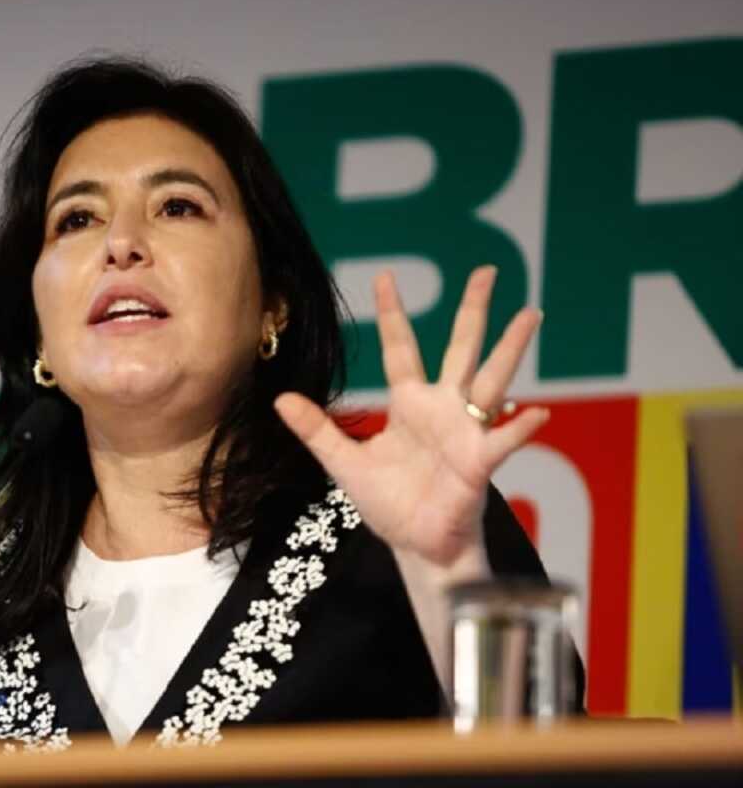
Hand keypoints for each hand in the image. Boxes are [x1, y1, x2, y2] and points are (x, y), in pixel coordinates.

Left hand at [275, 266, 546, 566]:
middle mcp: (443, 409)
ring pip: (492, 380)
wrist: (417, 546)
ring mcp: (466, 432)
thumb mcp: (344, 463)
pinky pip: (503, 441)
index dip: (394, 313)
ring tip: (530, 314)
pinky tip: (538, 413)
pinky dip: (521, 427)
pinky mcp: (480, 463)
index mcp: (410, 404)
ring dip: (511, 349)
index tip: (385, 276)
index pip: (401, 348)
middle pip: (461, 348)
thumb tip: (280, 399)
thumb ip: (317, 430)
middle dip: (474, 310)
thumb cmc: (389, 504)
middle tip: (487, 272)